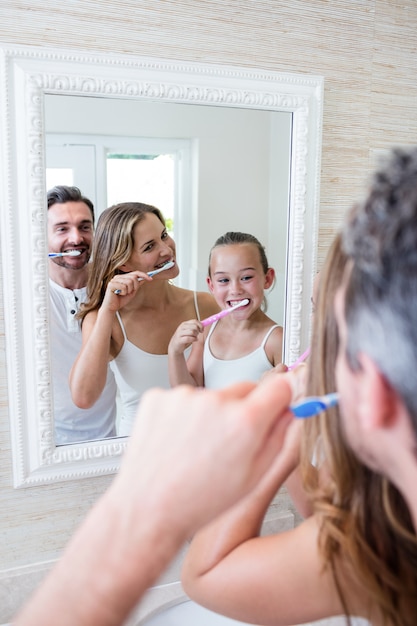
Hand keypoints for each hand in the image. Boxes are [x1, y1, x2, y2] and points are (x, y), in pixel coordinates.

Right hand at [104, 271, 150, 309]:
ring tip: (123, 294)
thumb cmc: (121, 300)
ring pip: (129, 282)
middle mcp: (118, 277)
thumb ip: (137, 285)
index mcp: (123, 277)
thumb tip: (144, 279)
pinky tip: (119, 295)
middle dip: (135, 286)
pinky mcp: (111, 284)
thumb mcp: (132, 292)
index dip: (144, 275)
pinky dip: (124, 293)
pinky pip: (123, 287)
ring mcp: (114, 280)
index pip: (135, 273)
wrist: (112, 307)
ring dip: (129, 290)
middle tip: (130, 292)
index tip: (151, 279)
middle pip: (133, 277)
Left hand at [112, 377, 293, 537]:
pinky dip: (183, 414)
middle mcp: (215, 402)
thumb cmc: (199, 501)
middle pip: (245, 389)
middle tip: (229, 441)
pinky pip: (184, 398)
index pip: (280, 386)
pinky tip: (178, 441)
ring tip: (197, 447)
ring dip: (210, 413)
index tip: (277, 405)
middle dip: (243, 410)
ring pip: (212, 396)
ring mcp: (184, 397)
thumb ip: (280, 437)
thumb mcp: (255, 476)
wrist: (148, 508)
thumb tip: (292, 410)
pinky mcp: (159, 396)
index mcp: (245, 422)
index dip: (280, 398)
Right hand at [168, 319, 203, 354]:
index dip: (200, 325)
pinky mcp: (179, 340)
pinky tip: (193, 340)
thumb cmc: (183, 338)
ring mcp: (180, 333)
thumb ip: (194, 327)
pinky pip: (189, 338)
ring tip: (194, 338)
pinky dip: (193, 340)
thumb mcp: (188, 331)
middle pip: (194, 326)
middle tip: (196, 335)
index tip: (202, 330)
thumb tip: (204, 324)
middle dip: (198, 331)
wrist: (175, 346)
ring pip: (192, 332)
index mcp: (184, 324)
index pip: (194, 321)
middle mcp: (181, 327)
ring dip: (195, 336)